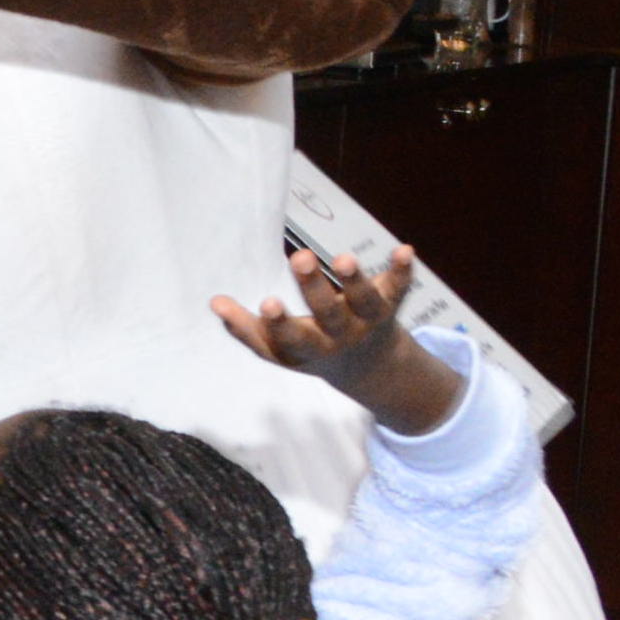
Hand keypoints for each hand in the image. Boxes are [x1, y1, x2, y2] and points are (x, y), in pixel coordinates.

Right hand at [214, 246, 465, 435]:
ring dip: (356, 280)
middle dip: (314, 286)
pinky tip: (404, 250)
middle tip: (299, 257)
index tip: (267, 302)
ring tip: (344, 257)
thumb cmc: (311, 350)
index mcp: (309, 347)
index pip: (292, 337)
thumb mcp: (279, 350)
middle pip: (329, 313)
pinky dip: (403, 271)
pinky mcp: (390, 304)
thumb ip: (246, 329)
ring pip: (364, 301)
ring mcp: (368, 320)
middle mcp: (340, 335)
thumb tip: (215, 302)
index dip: (280, 321)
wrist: (372, 369)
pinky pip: (399, 288)